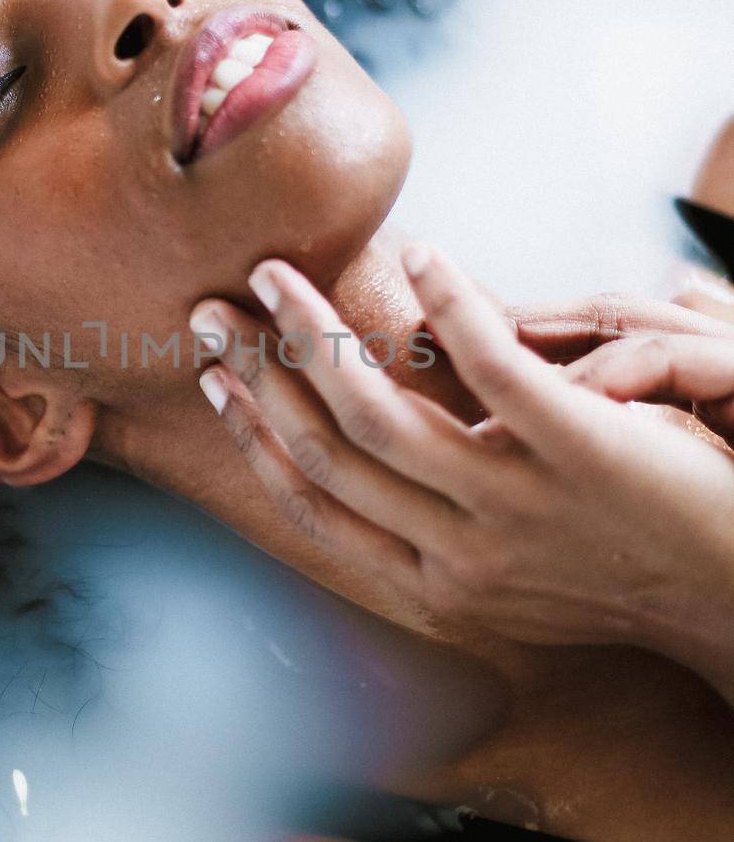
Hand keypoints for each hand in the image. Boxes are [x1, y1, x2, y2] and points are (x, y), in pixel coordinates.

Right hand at [189, 248, 733, 688]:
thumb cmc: (627, 570)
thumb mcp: (513, 573)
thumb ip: (441, 530)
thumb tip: (379, 462)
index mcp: (435, 584)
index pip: (314, 502)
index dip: (253, 433)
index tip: (214, 376)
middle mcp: (458, 556)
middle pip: (324, 453)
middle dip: (256, 374)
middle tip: (214, 309)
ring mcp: (514, 505)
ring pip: (378, 415)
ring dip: (314, 336)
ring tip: (279, 274)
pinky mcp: (578, 450)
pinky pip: (493, 370)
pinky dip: (450, 310)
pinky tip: (423, 257)